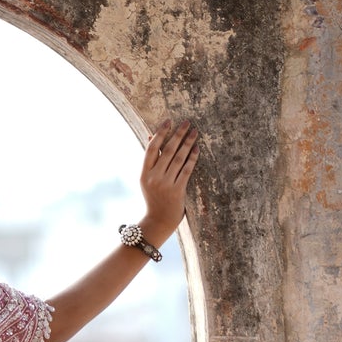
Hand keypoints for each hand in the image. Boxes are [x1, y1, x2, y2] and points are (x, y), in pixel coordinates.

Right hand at [137, 118, 199, 243]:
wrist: (158, 221)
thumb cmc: (154, 198)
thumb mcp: (147, 179)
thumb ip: (150, 159)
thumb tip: (150, 136)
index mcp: (144, 173)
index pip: (151, 148)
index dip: (160, 133)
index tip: (169, 121)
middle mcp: (153, 177)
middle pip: (167, 150)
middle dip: (178, 134)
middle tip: (186, 122)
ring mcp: (165, 184)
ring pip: (178, 159)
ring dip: (188, 143)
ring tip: (195, 132)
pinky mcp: (177, 191)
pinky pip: (186, 170)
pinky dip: (192, 158)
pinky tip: (197, 149)